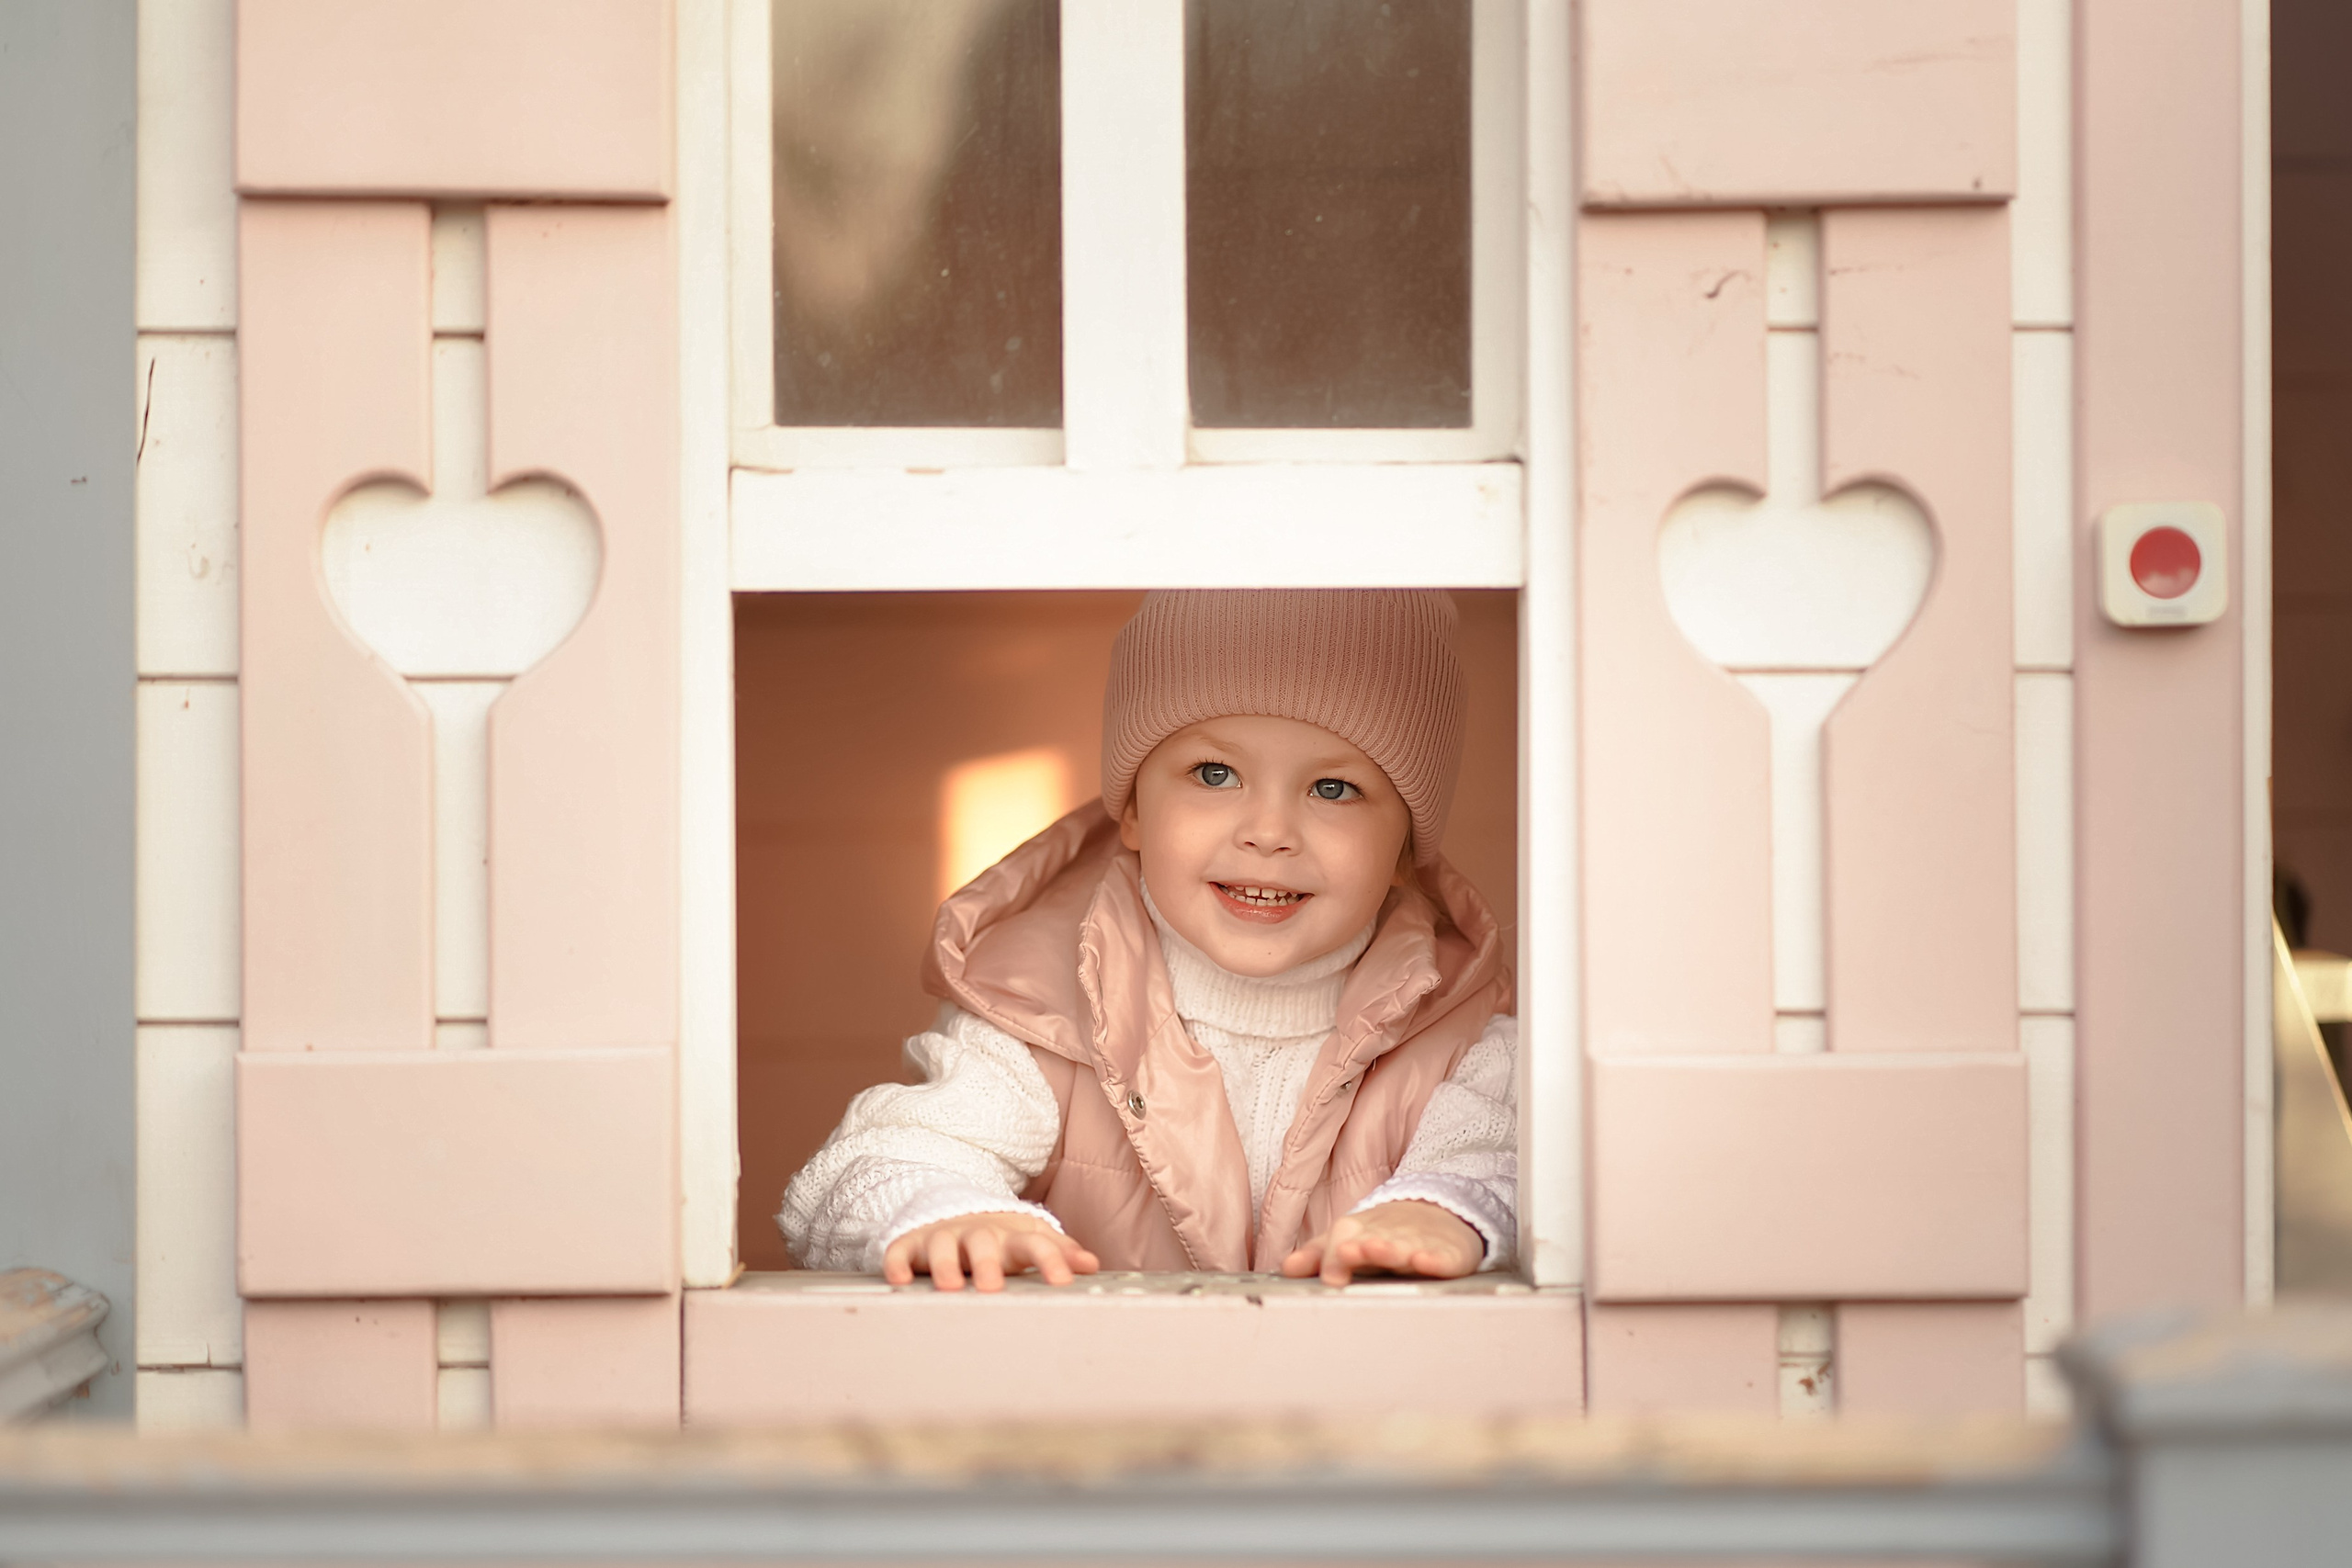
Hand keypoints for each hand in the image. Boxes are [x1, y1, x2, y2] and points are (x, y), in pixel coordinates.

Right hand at [882, 1211, 1099, 1291]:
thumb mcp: (1030, 1239)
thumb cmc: (1000, 1239)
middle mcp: (976, 1234)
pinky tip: (899, 1282)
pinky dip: (897, 1264)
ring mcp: (942, 1237)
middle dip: (987, 1264)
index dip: (1050, 1259)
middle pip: (983, 1242)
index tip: (1063, 1281)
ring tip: (949, 1288)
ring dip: (945, 1265)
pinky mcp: (910, 1244)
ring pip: (941, 1246)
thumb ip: (1060, 1253)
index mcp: (1011, 1236)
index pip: (1035, 1243)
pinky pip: (900, 1253)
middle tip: (993, 1288)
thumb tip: (1091, 1264)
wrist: (952, 1212)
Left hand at [1281, 1200, 1482, 1285]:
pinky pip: (1444, 1257)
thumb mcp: (1352, 1239)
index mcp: (1363, 1231)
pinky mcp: (1451, 1253)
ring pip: (1405, 1245)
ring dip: (1391, 1249)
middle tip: (1347, 1255)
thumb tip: (1287, 1267)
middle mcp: (1390, 1235)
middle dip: (1361, 1248)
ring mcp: (1421, 1242)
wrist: (1442, 1212)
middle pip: (1374, 1238)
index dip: (1334, 1253)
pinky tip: (1426, 1262)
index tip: (1328, 1276)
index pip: (1344, 1235)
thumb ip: (1320, 1255)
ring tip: (1378, 1251)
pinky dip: (1436, 1259)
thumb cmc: (1387, 1233)